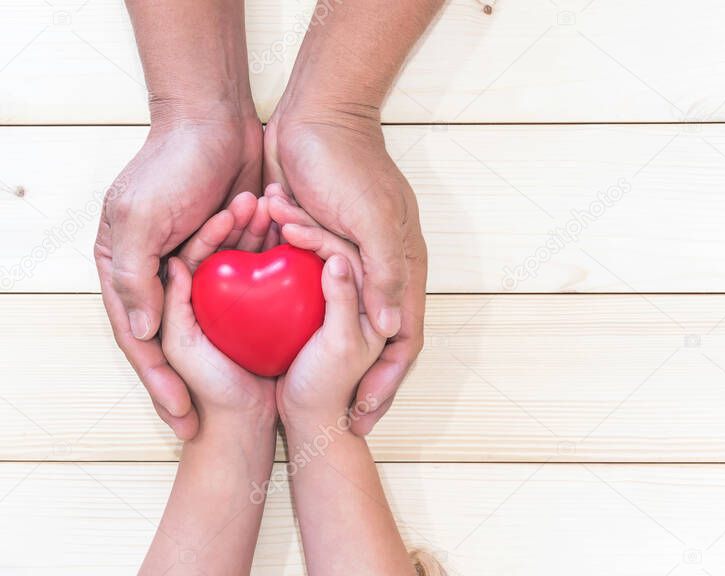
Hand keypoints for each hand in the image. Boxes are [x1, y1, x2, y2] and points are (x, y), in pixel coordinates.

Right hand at [95, 114, 261, 438]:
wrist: (217, 118)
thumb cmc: (172, 164)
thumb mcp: (142, 220)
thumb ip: (135, 277)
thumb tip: (142, 334)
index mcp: (126, 267)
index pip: (141, 341)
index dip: (160, 384)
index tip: (183, 420)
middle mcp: (158, 269)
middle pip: (174, 341)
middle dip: (193, 383)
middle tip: (213, 423)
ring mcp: (194, 260)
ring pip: (212, 317)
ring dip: (231, 343)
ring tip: (255, 381)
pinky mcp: (230, 247)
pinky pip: (242, 286)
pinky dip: (257, 306)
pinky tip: (276, 339)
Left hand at [264, 108, 426, 433]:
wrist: (312, 117)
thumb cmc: (348, 165)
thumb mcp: (374, 223)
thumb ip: (386, 275)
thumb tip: (392, 330)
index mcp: (400, 266)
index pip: (404, 340)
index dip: (388, 383)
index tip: (365, 418)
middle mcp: (379, 269)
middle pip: (376, 340)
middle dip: (362, 382)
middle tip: (340, 420)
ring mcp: (350, 260)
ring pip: (341, 321)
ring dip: (323, 349)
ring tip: (302, 387)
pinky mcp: (316, 247)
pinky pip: (312, 291)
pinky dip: (298, 315)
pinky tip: (279, 343)